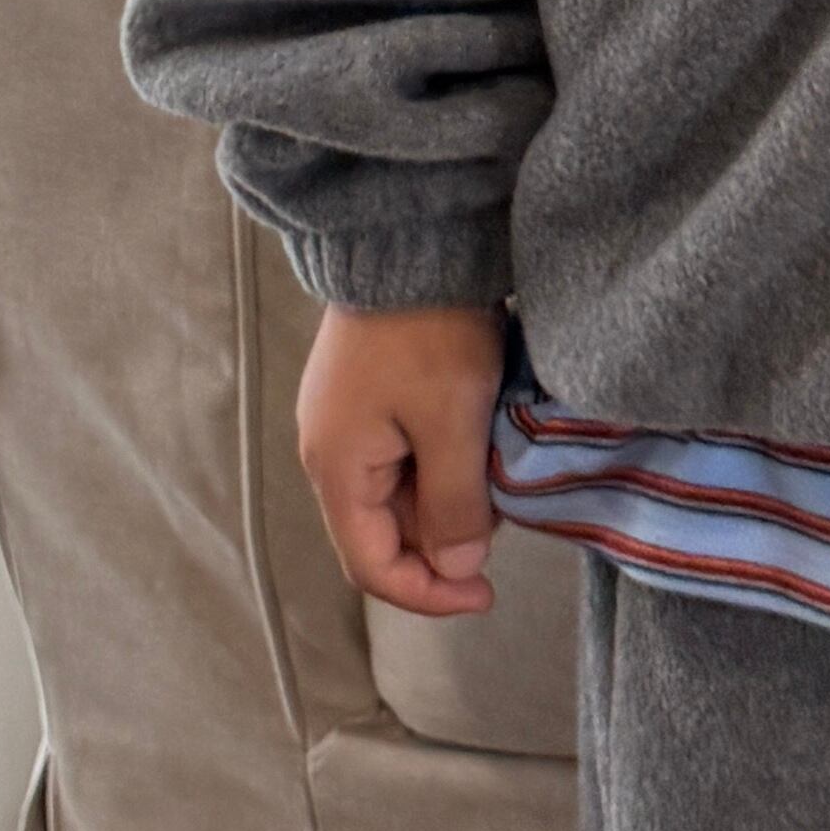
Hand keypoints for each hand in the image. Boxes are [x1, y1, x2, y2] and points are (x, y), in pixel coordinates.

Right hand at [298, 301, 507, 616]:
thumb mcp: (451, 422)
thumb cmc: (428, 329)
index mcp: (336, 467)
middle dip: (444, 540)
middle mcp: (329, 450)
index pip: (371, 566)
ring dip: (447, 498)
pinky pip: (402, 454)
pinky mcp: (367, 392)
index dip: (428, 594)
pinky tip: (477, 438)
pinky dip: (441, 463)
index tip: (486, 593)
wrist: (411, 236)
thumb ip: (454, 504)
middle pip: (384, 531)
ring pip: (397, 493)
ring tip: (494, 469)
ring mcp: (345, 419)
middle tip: (501, 515)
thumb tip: (458, 570)